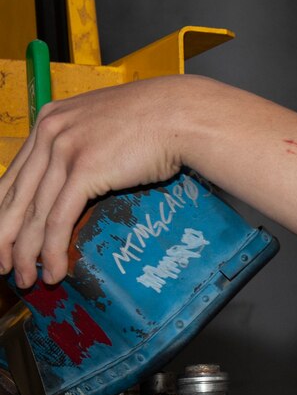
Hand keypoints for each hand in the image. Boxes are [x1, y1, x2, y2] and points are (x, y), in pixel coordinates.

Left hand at [0, 75, 199, 287]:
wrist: (181, 113)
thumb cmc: (157, 120)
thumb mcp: (107, 127)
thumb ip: (85, 145)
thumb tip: (85, 177)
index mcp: (50, 121)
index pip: (14, 175)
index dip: (4, 212)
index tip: (3, 238)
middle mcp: (49, 134)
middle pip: (13, 197)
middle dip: (4, 238)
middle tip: (1, 267)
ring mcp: (65, 151)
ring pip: (32, 214)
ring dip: (24, 254)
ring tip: (25, 280)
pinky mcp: (84, 170)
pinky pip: (58, 220)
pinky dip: (51, 251)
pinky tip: (53, 271)